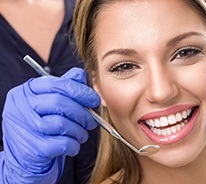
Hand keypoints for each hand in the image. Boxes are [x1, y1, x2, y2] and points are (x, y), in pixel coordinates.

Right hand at [1, 68, 100, 182]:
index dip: (80, 91)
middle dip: (82, 113)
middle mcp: (20, 107)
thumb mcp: (48, 104)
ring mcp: (24, 128)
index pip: (57, 84)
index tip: (94, 100)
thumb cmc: (41, 127)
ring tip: (81, 135)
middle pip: (60, 103)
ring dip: (79, 131)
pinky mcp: (32, 149)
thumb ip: (64, 87)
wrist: (25, 158)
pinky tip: (73, 146)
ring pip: (62, 124)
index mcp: (26, 91)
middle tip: (91, 122)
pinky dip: (74, 145)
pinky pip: (62, 143)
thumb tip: (81, 75)